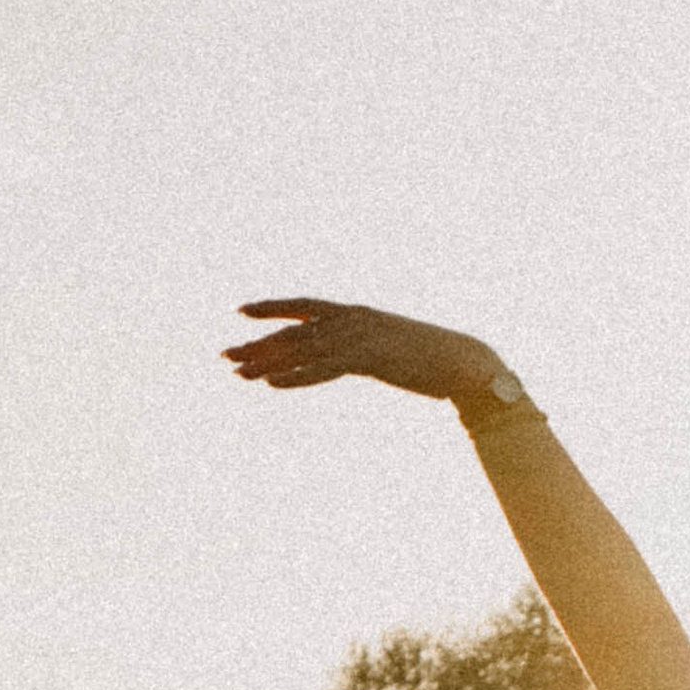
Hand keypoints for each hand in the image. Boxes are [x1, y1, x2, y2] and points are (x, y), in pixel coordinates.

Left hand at [221, 298, 503, 400]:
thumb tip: (356, 355)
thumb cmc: (434, 357)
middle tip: (225, 354)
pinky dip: (295, 376)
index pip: (304, 305)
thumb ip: (368, 345)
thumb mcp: (394, 345)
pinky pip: (322, 369)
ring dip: (266, 362)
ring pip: (301, 349)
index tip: (241, 311)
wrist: (464, 362)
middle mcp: (351, 320)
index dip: (271, 307)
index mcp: (356, 312)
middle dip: (257, 343)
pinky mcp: (367, 359)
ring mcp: (358, 338)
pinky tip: (272, 383)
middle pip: (293, 330)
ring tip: (237, 372)